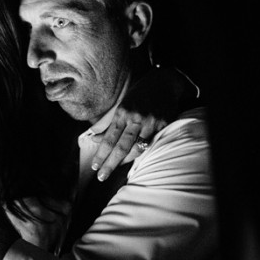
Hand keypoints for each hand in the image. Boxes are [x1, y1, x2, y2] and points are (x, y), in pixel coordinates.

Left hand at [90, 66, 198, 180]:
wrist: (164, 82)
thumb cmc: (139, 94)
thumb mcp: (122, 105)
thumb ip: (110, 124)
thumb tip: (94, 139)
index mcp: (123, 112)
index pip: (109, 138)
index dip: (101, 154)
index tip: (94, 166)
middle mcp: (136, 118)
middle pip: (121, 147)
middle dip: (110, 164)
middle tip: (101, 177)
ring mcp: (151, 122)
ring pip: (137, 148)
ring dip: (124, 162)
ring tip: (114, 171)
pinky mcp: (164, 125)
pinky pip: (151, 143)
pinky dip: (141, 152)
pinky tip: (133, 160)